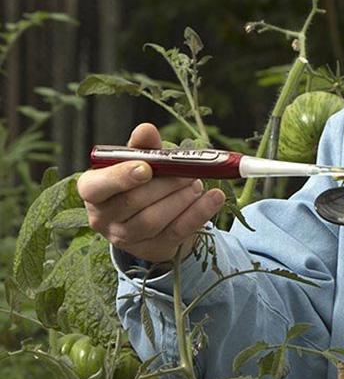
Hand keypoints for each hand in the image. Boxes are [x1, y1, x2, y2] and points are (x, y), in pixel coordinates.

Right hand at [77, 123, 225, 263]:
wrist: (155, 213)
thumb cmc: (142, 180)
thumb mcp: (141, 159)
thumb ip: (143, 146)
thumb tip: (146, 130)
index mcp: (94, 190)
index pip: (96, 187)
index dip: (120, 178)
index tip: (146, 168)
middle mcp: (103, 218)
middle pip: (131, 203)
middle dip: (164, 185)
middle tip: (188, 172)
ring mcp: (126, 238)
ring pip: (152, 221)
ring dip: (180, 199)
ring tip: (196, 184)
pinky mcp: (152, 248)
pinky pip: (176, 232)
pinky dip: (199, 213)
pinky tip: (215, 197)